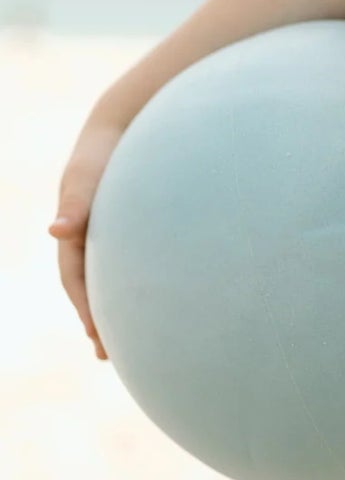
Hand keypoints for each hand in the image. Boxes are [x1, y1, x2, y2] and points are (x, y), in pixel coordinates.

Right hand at [49, 114, 128, 361]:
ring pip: (109, 279)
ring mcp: (110, 234)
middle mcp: (90, 237)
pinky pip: (130, 265)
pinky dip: (134, 287)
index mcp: (75, 232)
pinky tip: (152, 302)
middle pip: (90, 287)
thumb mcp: (86, 176)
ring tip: (125, 344)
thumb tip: (57, 229)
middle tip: (106, 356)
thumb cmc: (106, 151)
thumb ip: (75, 203)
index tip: (97, 337)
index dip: (85, 308)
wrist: (129, 124)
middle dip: (95, 320)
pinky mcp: (133, 230)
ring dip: (112, 309)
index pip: (75, 279)